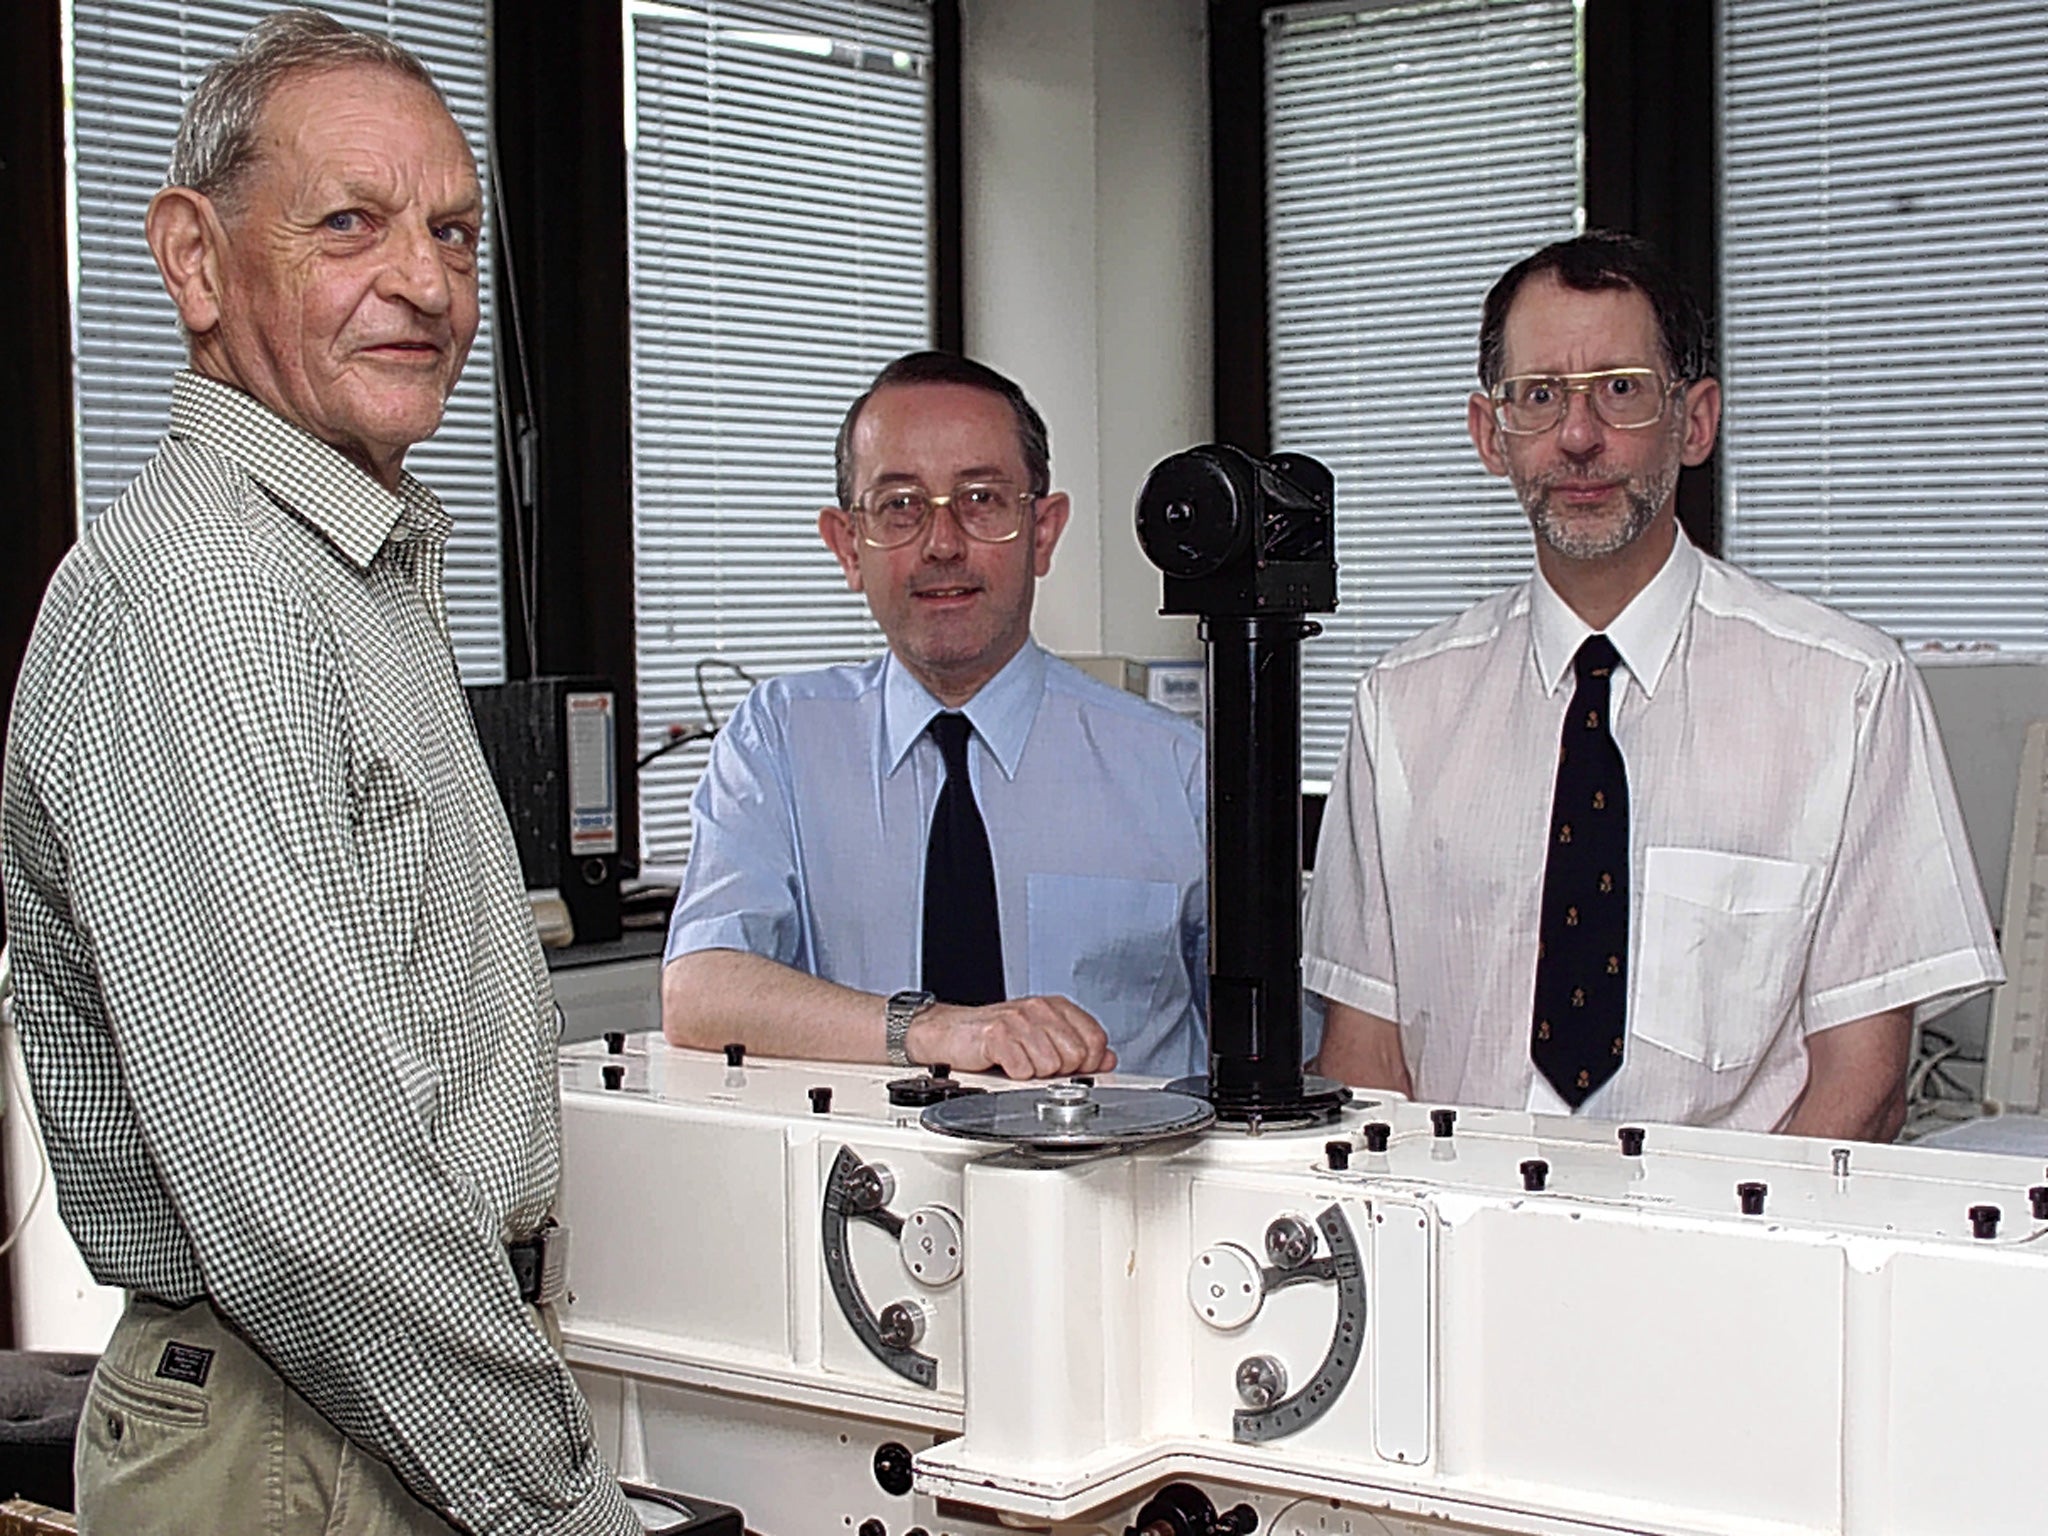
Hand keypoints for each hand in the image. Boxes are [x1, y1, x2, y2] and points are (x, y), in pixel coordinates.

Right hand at [904, 995, 1116, 1078]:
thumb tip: (1108, 1059)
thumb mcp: (1043, 1038)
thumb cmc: (994, 1037)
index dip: (1089, 1063)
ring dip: (1034, 1075)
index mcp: (1057, 1007)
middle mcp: (1040, 1009)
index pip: (1096, 1039)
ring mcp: (1019, 1020)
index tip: (1072, 1069)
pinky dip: (1013, 1077)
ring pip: (1051, 1067)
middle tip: (1037, 1066)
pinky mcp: (997, 1036)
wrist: (949, 1034)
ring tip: (1018, 1064)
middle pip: (1077, 1056)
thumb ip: (1079, 1047)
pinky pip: (1023, 1071)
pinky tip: (1004, 1066)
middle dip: (1060, 1072)